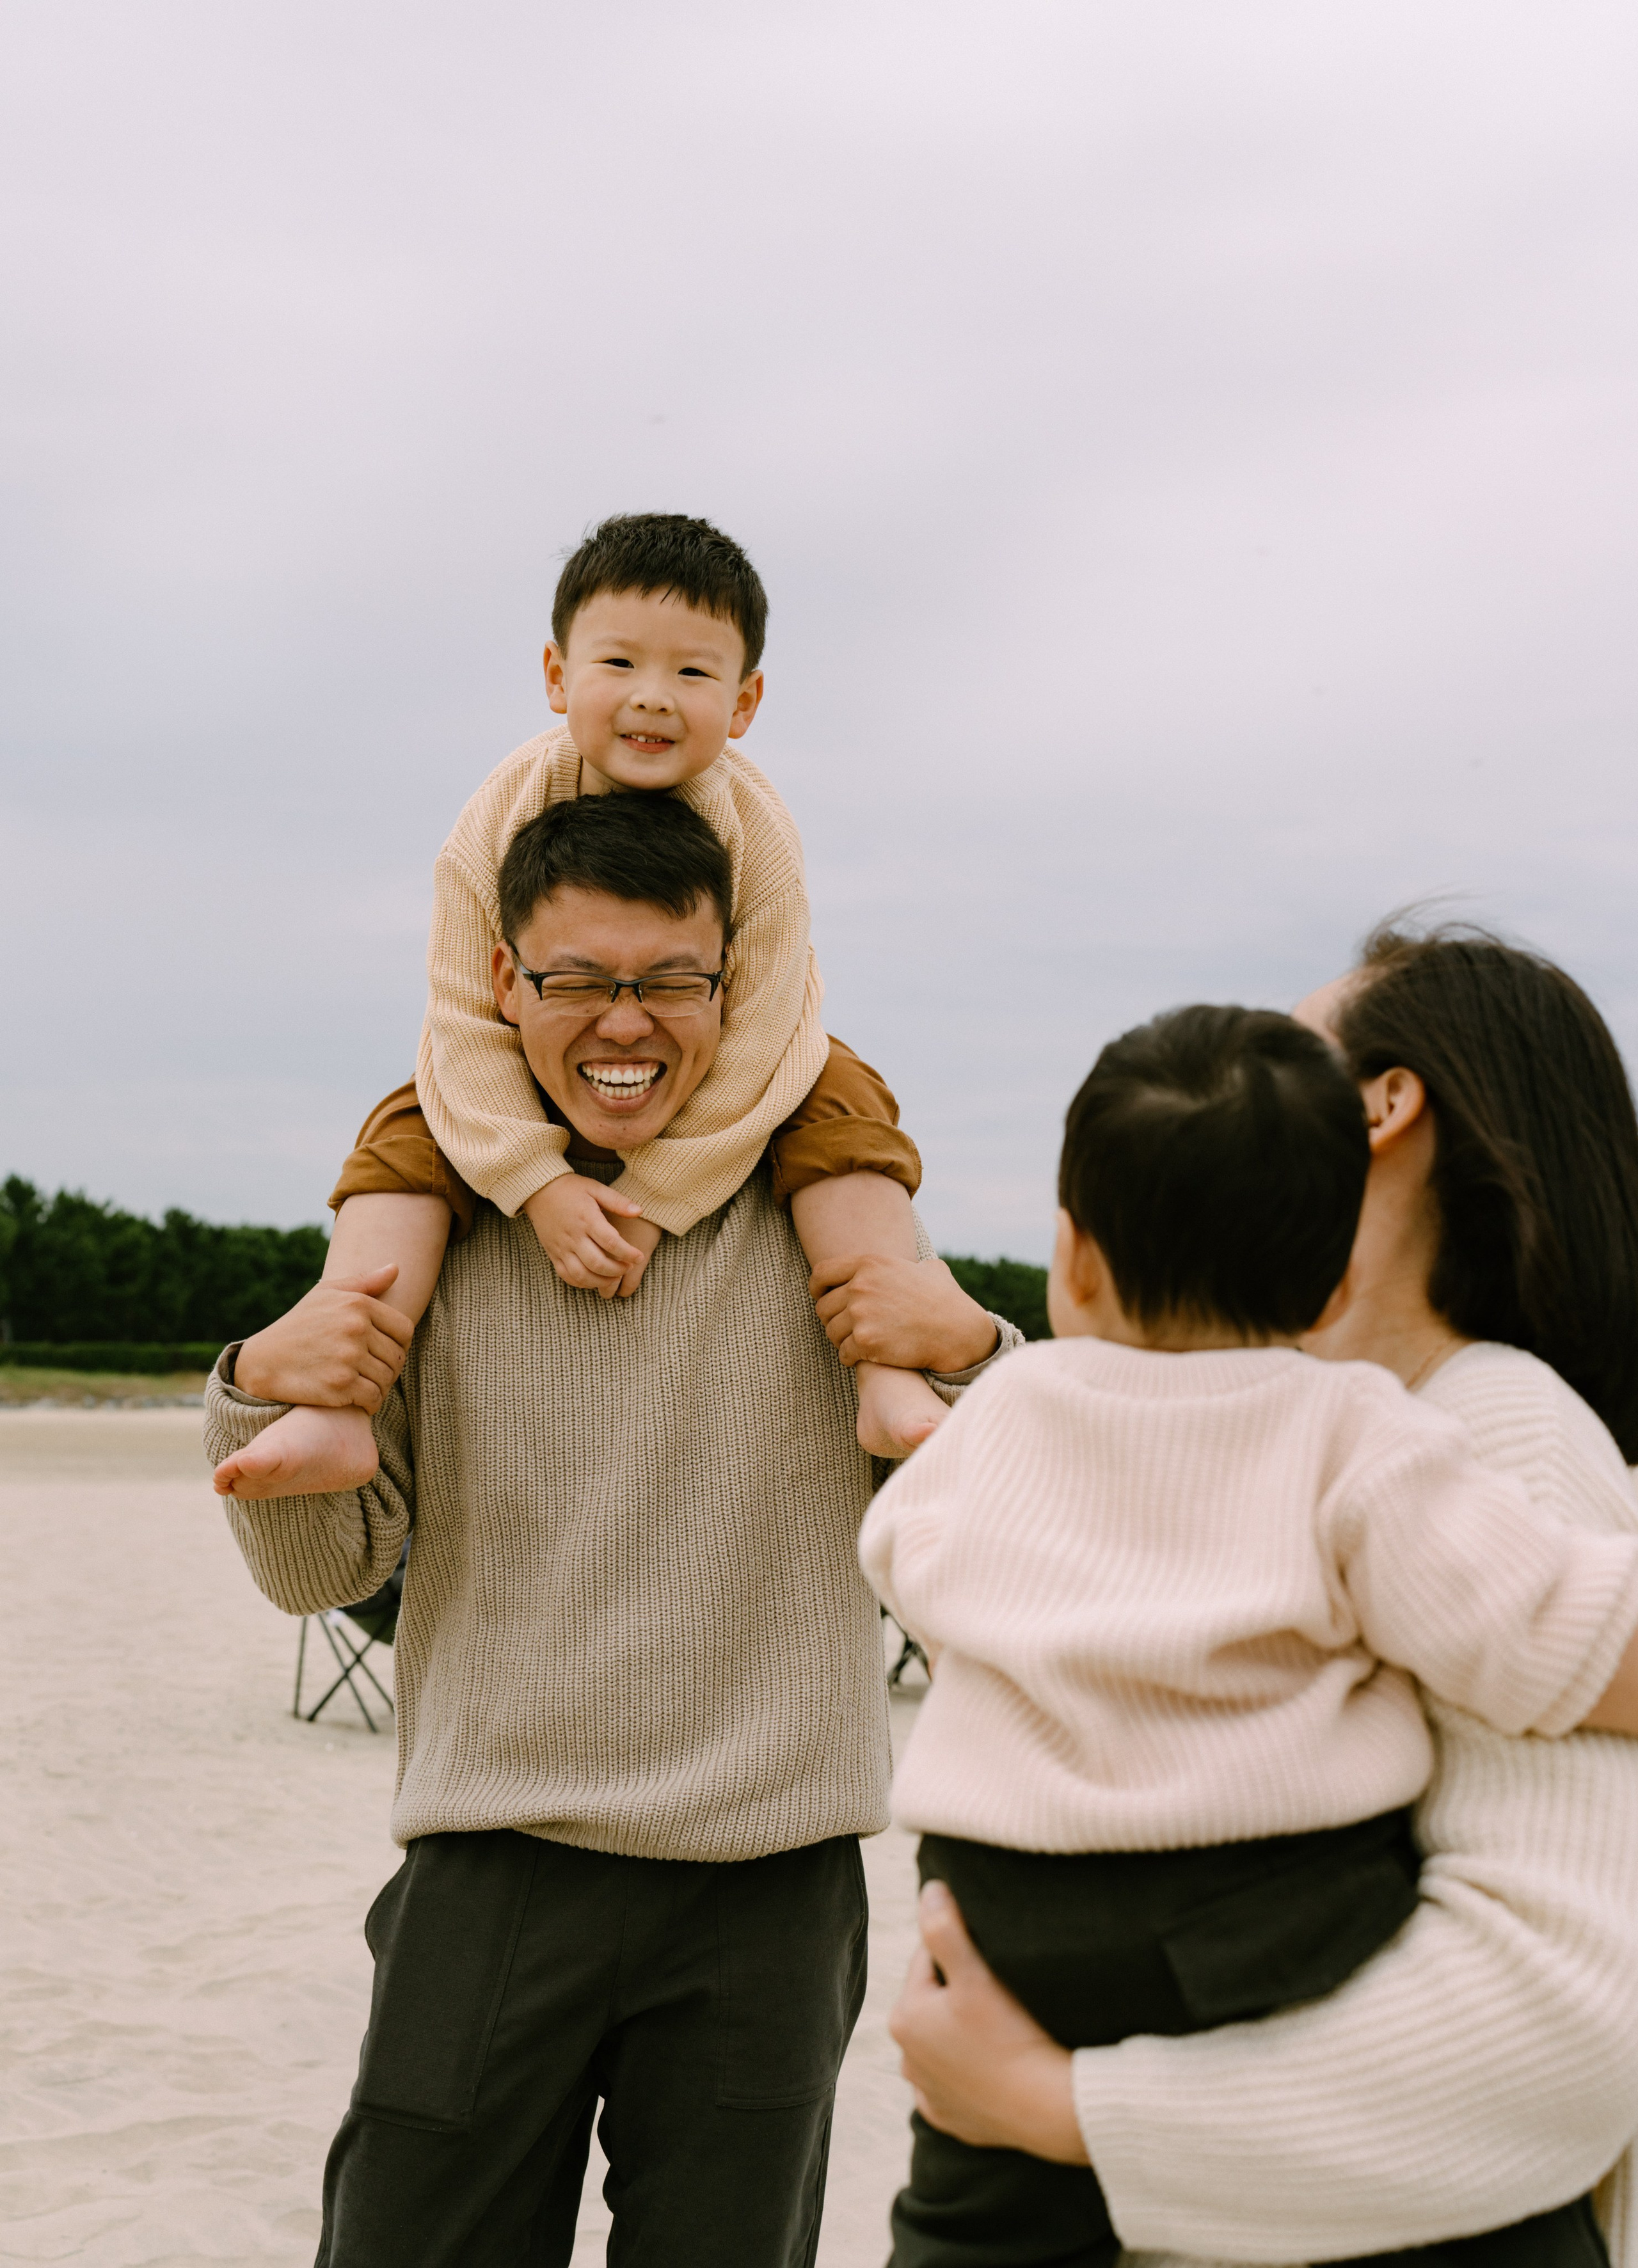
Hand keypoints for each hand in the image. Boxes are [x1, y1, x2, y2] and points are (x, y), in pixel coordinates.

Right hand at [233, 1266, 413, 1411]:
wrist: (263, 1361)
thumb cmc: (298, 1325)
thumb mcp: (325, 1294)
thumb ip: (364, 1282)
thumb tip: (395, 1268)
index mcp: (357, 1305)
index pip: (404, 1329)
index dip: (399, 1345)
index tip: (384, 1353)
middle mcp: (356, 1328)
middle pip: (397, 1356)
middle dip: (390, 1368)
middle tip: (373, 1373)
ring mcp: (348, 1357)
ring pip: (387, 1378)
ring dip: (380, 1387)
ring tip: (366, 1386)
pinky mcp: (340, 1384)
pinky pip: (373, 1397)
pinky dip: (371, 1403)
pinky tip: (359, 1400)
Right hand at [523, 1174, 659, 1297]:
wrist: (539, 1190)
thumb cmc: (571, 1188)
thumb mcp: (595, 1188)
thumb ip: (617, 1201)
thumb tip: (639, 1211)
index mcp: (586, 1218)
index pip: (611, 1242)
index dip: (628, 1253)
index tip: (639, 1256)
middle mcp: (573, 1236)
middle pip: (597, 1263)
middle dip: (617, 1270)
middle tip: (629, 1267)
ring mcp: (561, 1247)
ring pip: (581, 1274)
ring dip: (601, 1281)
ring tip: (615, 1277)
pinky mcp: (553, 1254)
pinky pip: (567, 1275)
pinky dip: (582, 1283)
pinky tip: (595, 1279)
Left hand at [810, 1254, 998, 1372]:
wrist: (958, 1331)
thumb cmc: (946, 1301)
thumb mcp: (929, 1270)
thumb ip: (910, 1266)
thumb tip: (917, 1268)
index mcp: (870, 1263)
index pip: (822, 1273)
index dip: (817, 1288)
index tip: (822, 1298)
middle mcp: (860, 1285)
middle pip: (824, 1307)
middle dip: (833, 1319)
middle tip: (850, 1328)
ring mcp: (861, 1314)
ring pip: (831, 1332)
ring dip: (842, 1340)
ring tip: (859, 1343)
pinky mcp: (865, 1341)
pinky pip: (843, 1353)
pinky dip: (851, 1358)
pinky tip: (865, 1357)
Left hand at [889, 1880, 1087, 2162]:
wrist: (1048, 2107)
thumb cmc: (1012, 2035)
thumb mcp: (976, 1974)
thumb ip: (945, 1927)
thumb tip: (929, 1890)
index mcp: (904, 2017)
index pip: (929, 1960)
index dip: (963, 1952)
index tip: (994, 1963)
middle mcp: (906, 2057)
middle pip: (935, 2002)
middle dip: (960, 1992)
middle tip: (1002, 1996)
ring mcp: (927, 2092)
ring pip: (944, 2042)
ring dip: (963, 2032)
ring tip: (1002, 2030)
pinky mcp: (949, 2118)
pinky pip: (955, 2083)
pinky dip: (970, 2073)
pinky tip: (995, 2068)